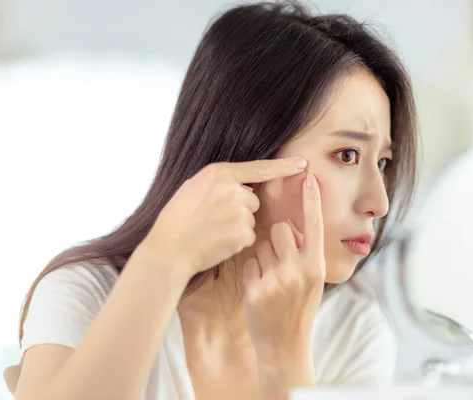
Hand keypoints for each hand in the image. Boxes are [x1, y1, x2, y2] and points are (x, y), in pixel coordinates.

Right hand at [140, 157, 307, 276]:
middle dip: (240, 209)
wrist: (169, 248)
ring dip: (237, 226)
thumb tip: (241, 184)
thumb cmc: (177, 219)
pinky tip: (217, 242)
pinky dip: (236, 242)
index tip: (303, 164)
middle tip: (214, 219)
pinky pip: (248, 236)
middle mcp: (232, 189)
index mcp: (219, 173)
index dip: (283, 166)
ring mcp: (238, 211)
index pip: (258, 167)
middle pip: (252, 199)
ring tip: (212, 231)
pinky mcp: (242, 233)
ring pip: (250, 219)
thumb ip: (220, 182)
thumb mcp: (194, 188)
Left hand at [243, 173, 324, 391]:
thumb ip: (305, 255)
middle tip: (279, 257)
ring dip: (262, 256)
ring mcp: (277, 281)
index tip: (309, 177)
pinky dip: (251, 273)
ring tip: (270, 279)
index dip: (312, 200)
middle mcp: (299, 272)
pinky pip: (248, 264)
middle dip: (276, 237)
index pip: (315, 226)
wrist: (285, 347)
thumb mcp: (312, 282)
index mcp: (316, 267)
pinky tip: (259, 290)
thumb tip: (292, 228)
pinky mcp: (257, 291)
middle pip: (280, 230)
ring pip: (261, 246)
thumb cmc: (299, 309)